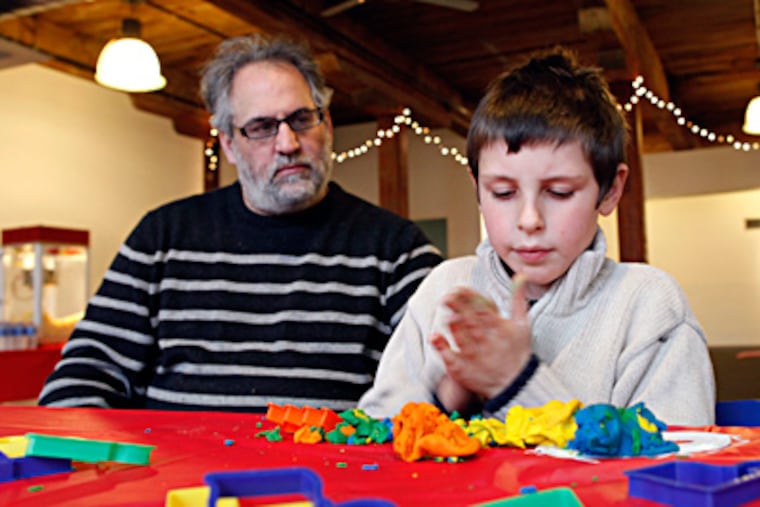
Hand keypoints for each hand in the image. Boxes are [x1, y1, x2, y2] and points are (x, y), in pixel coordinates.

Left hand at [431, 275, 532, 399]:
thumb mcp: (522, 323)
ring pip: (457, 332)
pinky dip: (440, 344)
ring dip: (451, 322)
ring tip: (447, 315)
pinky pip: (448, 354)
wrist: (516, 385)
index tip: (458, 289)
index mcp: (497, 325)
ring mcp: (472, 353)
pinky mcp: (463, 367)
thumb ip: (517, 298)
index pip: (479, 305)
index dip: (466, 296)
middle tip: (446, 298)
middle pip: (466, 317)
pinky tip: (434, 336)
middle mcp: (484, 338)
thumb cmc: (518, 352)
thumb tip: (520, 276)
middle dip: (455, 305)